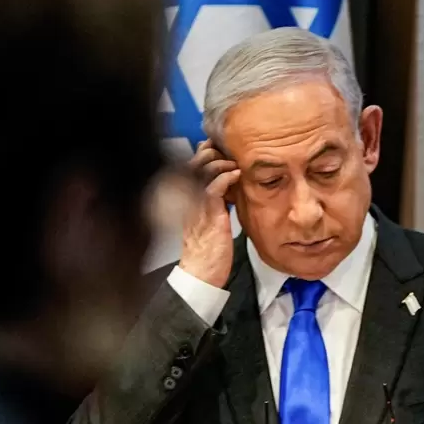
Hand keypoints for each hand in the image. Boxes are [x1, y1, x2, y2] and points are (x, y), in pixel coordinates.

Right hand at [179, 139, 240, 288]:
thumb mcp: (210, 221)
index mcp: (187, 200)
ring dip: (220, 162)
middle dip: (210, 152)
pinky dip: (226, 177)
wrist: (200, 274)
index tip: (218, 149)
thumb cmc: (207, 252)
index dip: (203, 154)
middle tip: (227, 152)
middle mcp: (188, 199)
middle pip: (193, 164)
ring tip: (233, 164)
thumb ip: (216, 203)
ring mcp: (197, 206)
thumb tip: (229, 188)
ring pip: (202, 172)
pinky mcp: (208, 215)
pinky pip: (214, 188)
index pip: (191, 168)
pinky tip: (236, 175)